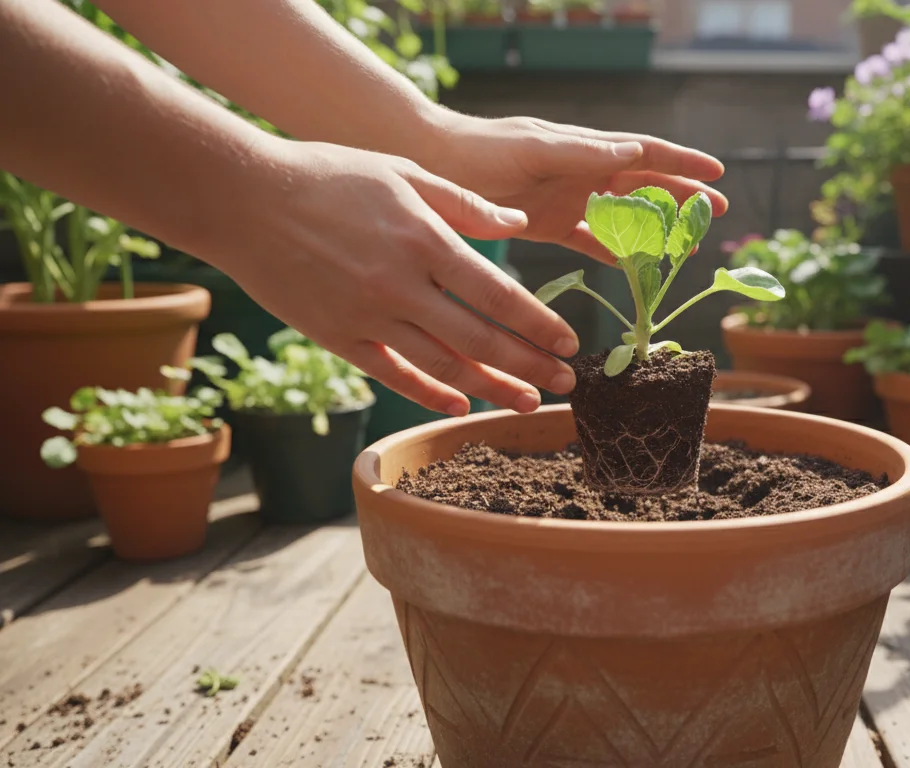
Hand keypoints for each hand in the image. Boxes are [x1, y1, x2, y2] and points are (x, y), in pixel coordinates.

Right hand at [209, 140, 578, 415]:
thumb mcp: (403, 172)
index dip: (538, 324)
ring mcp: (366, 317)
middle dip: (530, 366)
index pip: (497, 294)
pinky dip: (429, 394)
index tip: (569, 342)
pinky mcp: (336, 337)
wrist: (242, 198)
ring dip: (491, 389)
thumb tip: (517, 224)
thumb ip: (464, 203)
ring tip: (527, 402)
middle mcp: (400, 286)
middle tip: (567, 384)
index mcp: (424, 240)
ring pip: (442, 366)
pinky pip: (392, 375)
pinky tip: (461, 405)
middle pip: (479, 340)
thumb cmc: (328, 175)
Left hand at [419, 112, 729, 262]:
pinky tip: (634, 268)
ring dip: (655, 230)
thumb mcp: (535, 149)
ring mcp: (568, 199)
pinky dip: (614, 253)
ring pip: (625, 216)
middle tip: (717, 214)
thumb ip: (583, 153)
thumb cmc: (482, 150)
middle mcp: (583, 172)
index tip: (716, 175)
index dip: (682, 164)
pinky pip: (590, 240)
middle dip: (682, 199)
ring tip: (685, 247)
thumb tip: (635, 152)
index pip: (645, 154)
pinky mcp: (549, 224)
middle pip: (644, 186)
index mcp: (585, 148)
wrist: (433, 166)